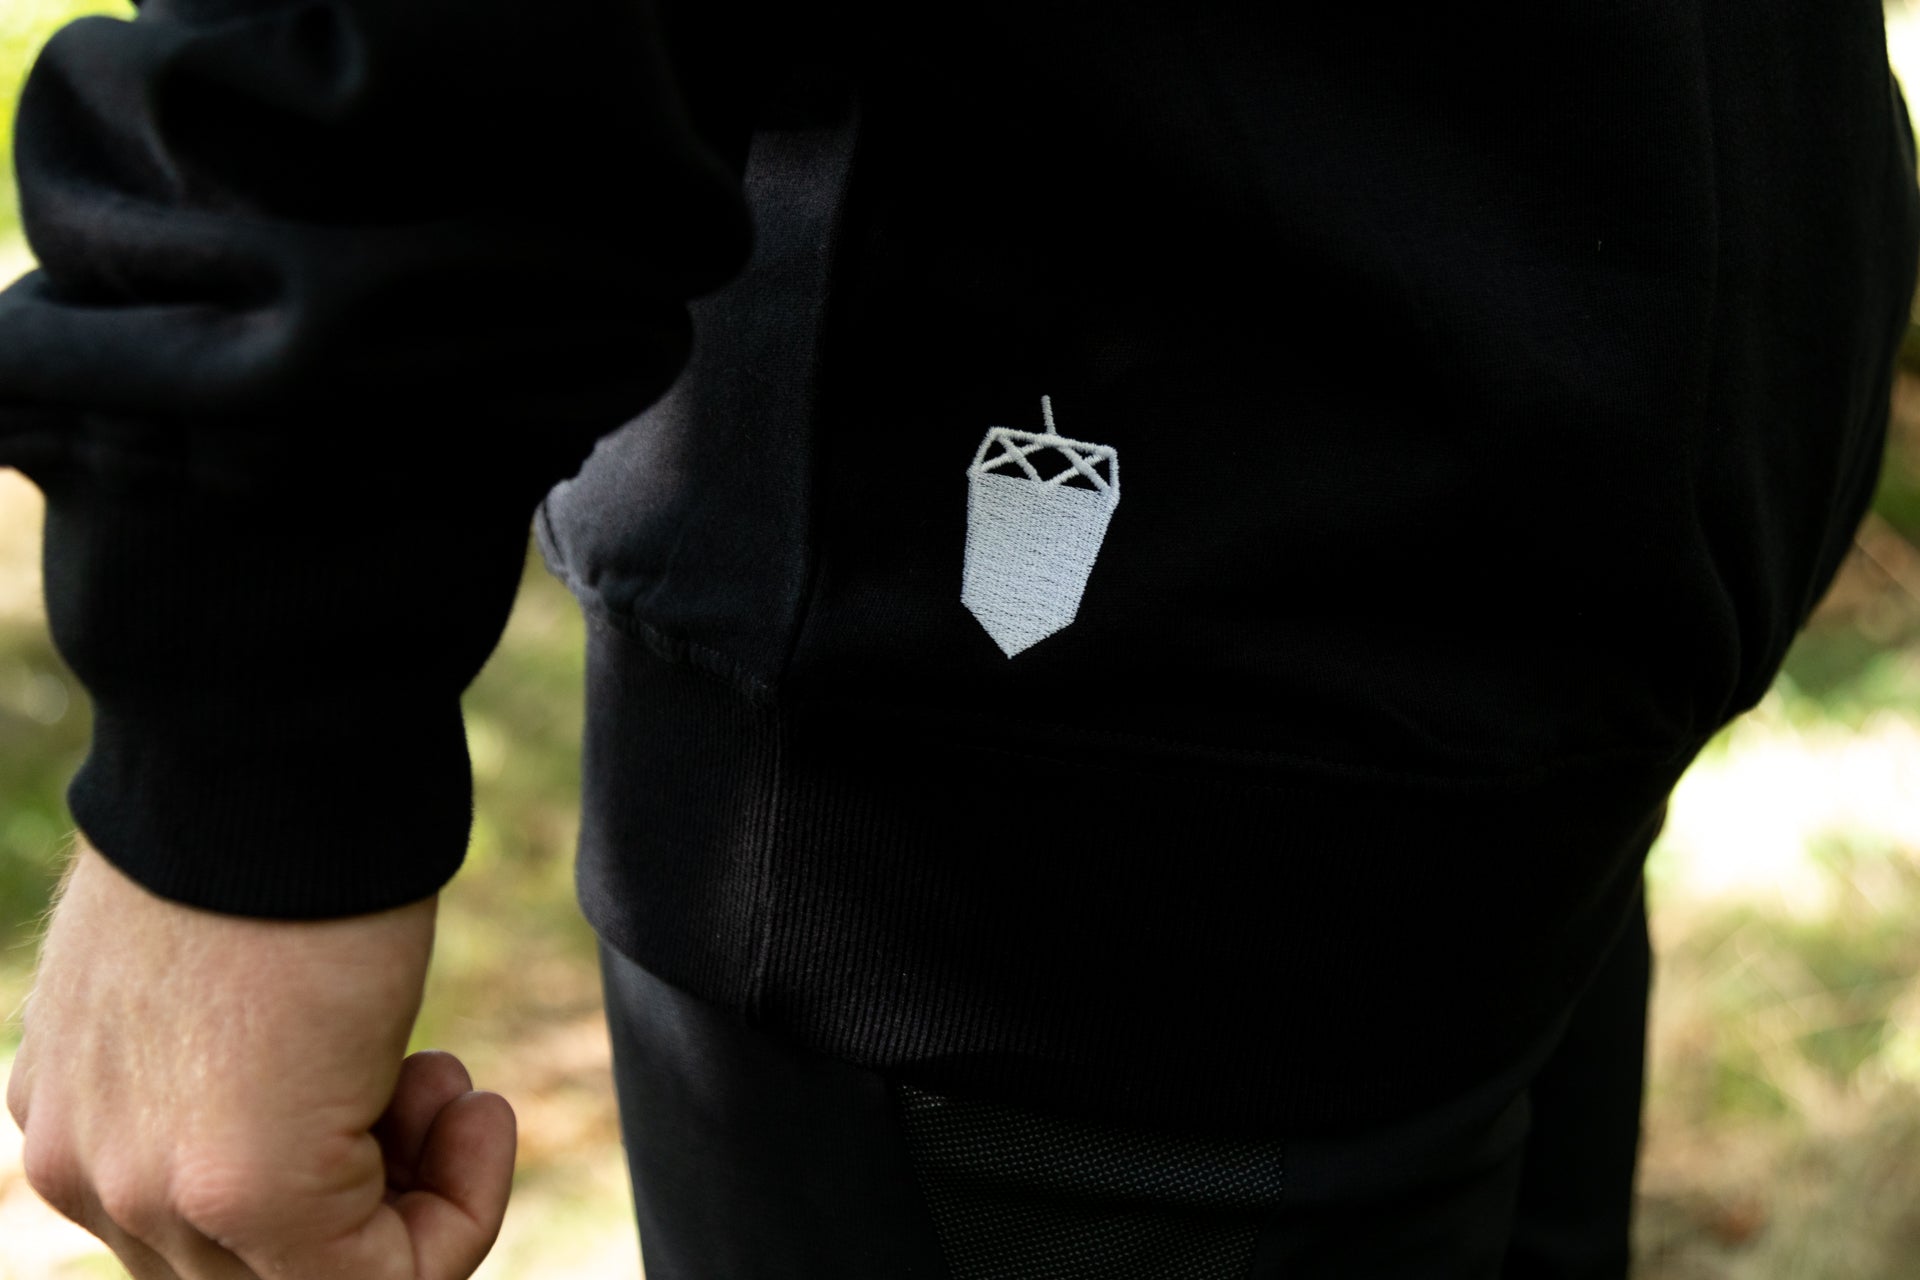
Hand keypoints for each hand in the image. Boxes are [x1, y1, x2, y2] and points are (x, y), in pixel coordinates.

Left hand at [5, 838, 515, 1278]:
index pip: (204, 1232)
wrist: (268, 769)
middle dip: (382, 1197)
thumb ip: (226, 1074)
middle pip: (261, 1269)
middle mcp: (91, 1172)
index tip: (407, 1082)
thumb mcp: (226, 987)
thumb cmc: (268, 841)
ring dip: (428, 1199)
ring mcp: (157, 1190)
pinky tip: (478, 1112)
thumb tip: (316, 1108)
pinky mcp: (248, 1189)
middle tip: (438, 1089)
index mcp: (75, 1120)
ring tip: (455, 1087)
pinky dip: (459, 1216)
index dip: (340, 1176)